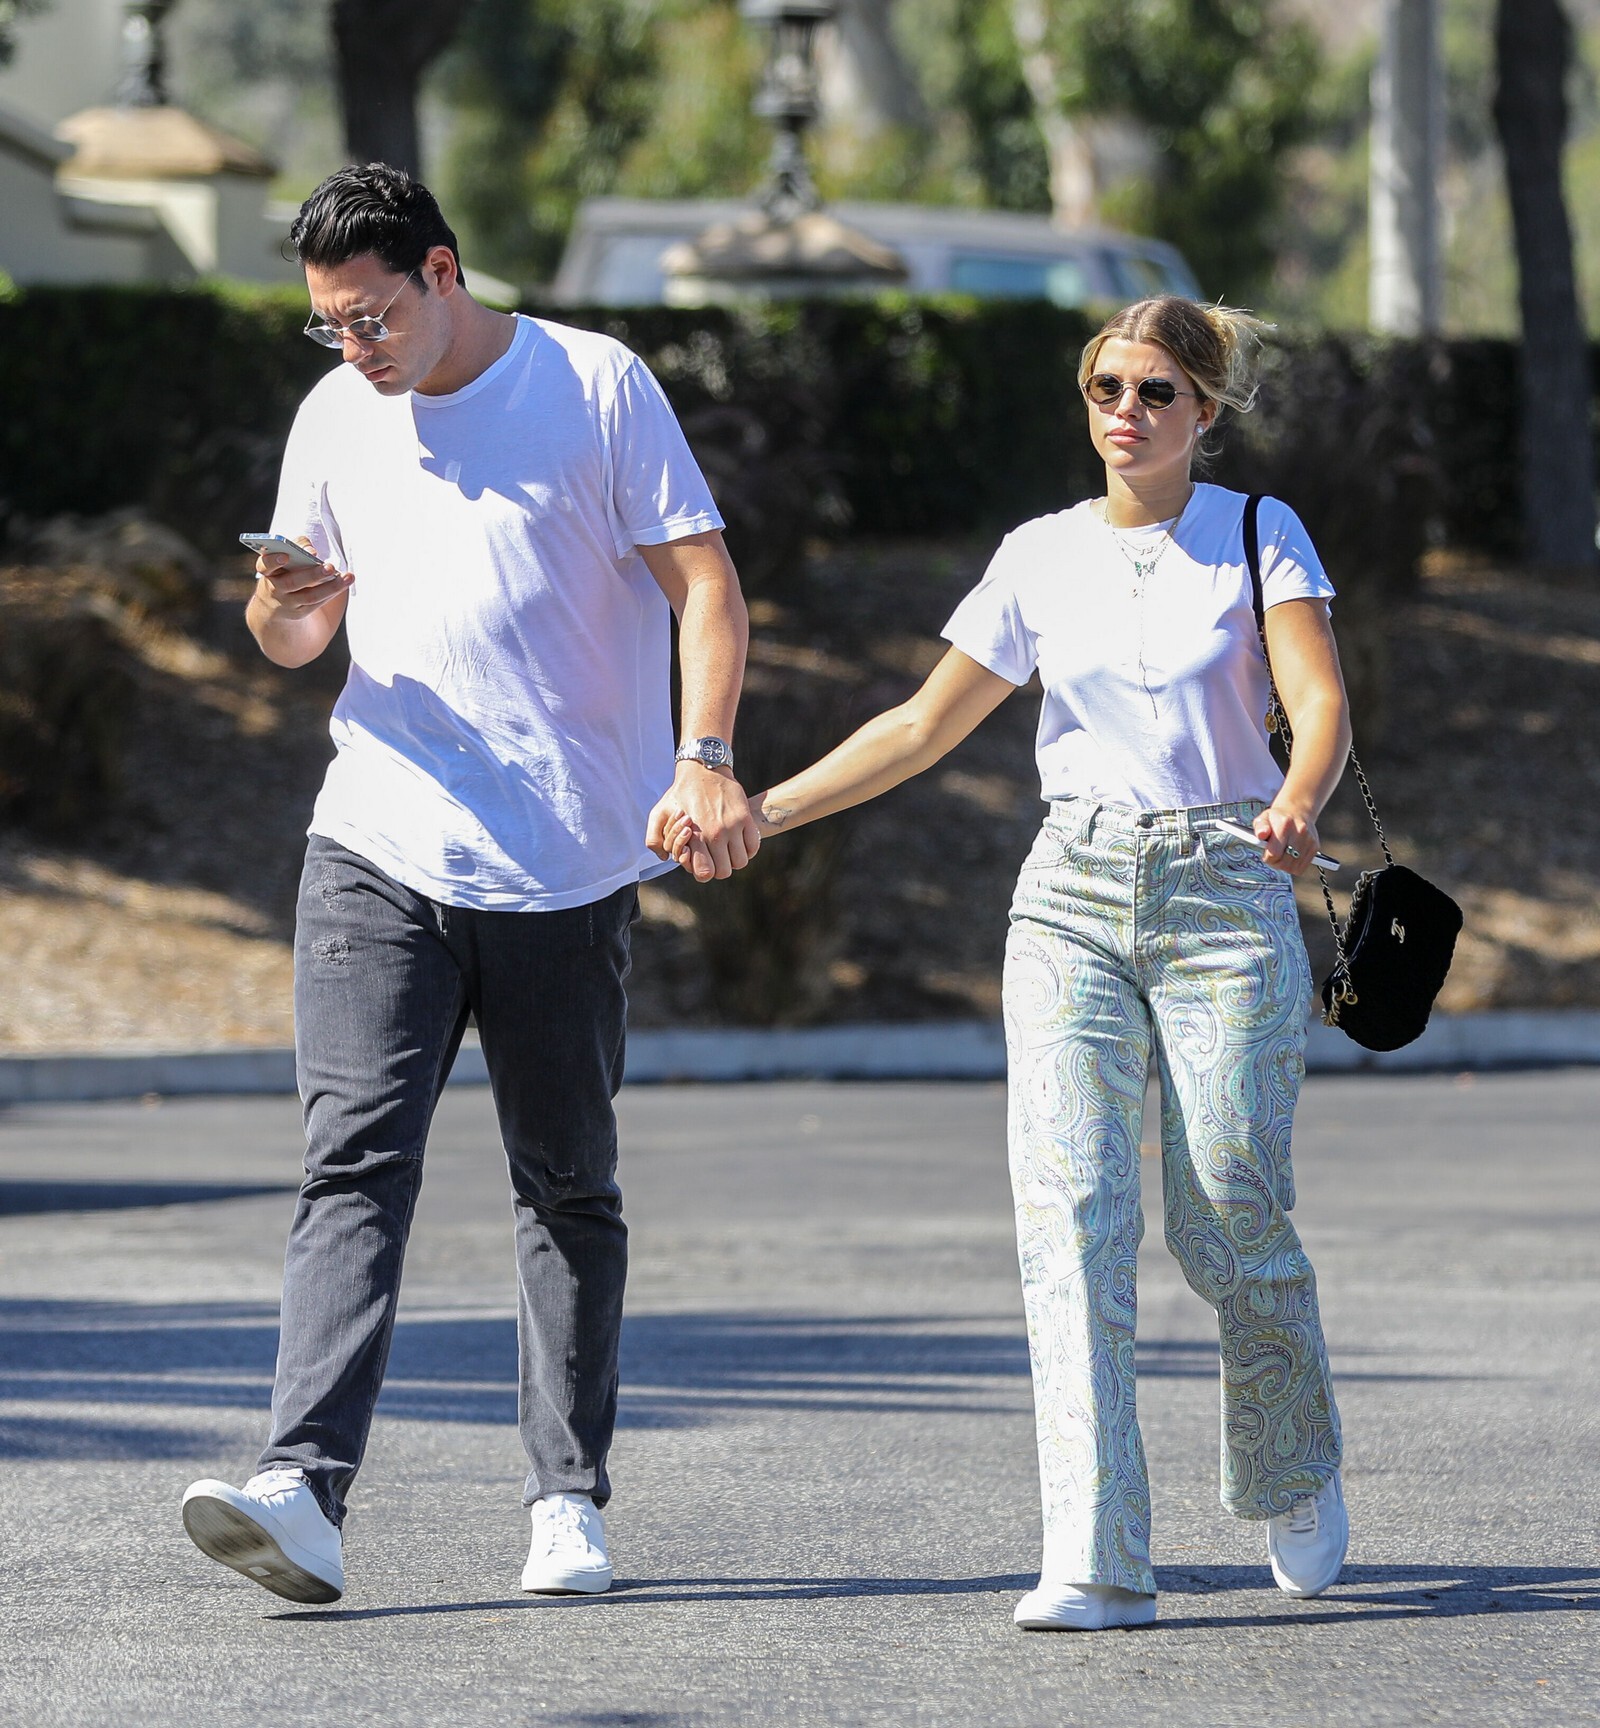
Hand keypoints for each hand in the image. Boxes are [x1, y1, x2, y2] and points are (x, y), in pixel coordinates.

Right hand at [253, 540, 352, 620]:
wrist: (273, 604)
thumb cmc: (283, 571)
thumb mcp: (283, 558)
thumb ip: (296, 546)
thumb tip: (310, 550)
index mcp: (267, 572)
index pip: (265, 565)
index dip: (274, 561)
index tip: (286, 555)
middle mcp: (274, 588)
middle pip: (292, 582)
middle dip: (312, 574)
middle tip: (329, 567)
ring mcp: (286, 603)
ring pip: (309, 596)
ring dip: (331, 587)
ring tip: (348, 577)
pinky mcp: (299, 613)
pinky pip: (317, 604)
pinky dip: (331, 592)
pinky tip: (344, 583)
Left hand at [645, 763, 759, 882]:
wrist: (703, 768)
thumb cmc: (680, 793)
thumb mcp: (658, 813)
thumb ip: (653, 839)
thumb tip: (665, 859)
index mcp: (695, 836)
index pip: (705, 873)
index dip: (703, 871)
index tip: (702, 861)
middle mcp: (716, 833)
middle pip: (724, 872)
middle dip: (718, 868)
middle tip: (714, 856)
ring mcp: (733, 826)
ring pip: (740, 862)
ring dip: (733, 859)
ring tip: (726, 849)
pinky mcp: (746, 818)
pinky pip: (753, 847)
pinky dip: (747, 849)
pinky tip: (738, 841)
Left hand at [1254, 801, 1318, 875]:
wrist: (1298, 811)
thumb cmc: (1277, 818)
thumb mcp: (1263, 818)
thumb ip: (1260, 827)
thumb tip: (1261, 834)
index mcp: (1285, 824)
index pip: (1274, 853)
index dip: (1267, 857)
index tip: (1266, 853)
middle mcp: (1299, 832)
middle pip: (1284, 862)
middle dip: (1275, 863)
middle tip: (1273, 855)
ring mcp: (1309, 840)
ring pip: (1293, 867)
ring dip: (1284, 865)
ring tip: (1281, 855)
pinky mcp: (1315, 847)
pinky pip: (1301, 867)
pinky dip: (1293, 866)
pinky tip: (1290, 856)